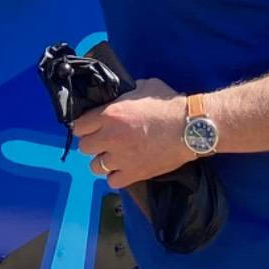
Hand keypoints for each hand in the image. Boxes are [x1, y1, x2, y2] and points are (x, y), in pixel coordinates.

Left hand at [69, 78, 188, 190]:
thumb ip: (126, 94)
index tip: (92, 125)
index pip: (78, 126)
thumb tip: (122, 96)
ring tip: (114, 156)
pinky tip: (124, 168)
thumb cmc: (168, 104)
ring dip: (103, 160)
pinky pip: (112, 181)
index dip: (85, 125)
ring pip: (95, 166)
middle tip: (105, 140)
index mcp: (109, 115)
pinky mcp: (133, 174)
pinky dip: (116, 176)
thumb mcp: (144, 87)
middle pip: (84, 147)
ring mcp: (120, 159)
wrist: (190, 128)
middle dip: (93, 143)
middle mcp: (110, 138)